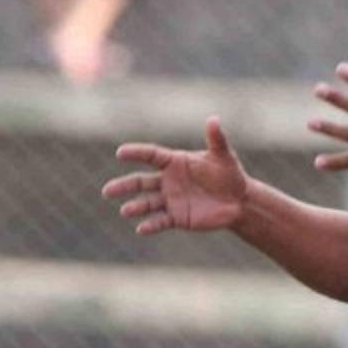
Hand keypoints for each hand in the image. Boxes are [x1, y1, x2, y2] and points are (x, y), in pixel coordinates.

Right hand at [102, 117, 248, 234]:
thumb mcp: (224, 156)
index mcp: (175, 162)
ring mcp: (170, 200)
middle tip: (107, 191)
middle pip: (140, 182)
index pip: (151, 155)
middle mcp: (167, 181)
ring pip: (147, 203)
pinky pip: (160, 221)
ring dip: (135, 207)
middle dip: (124, 186)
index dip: (136, 153)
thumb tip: (214, 119)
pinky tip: (141, 229)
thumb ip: (216, 140)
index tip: (121, 153)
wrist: (239, 201)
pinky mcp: (177, 218)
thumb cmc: (230, 174)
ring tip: (125, 210)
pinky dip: (150, 225)